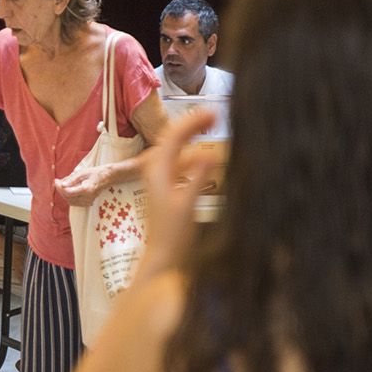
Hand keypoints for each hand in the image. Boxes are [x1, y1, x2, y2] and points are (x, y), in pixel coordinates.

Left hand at [52, 164, 113, 207]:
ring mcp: (88, 202)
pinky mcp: (88, 203)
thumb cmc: (95, 173)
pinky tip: (68, 189)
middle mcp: (87, 198)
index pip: (68, 192)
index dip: (60, 188)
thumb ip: (72, 179)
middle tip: (57, 182)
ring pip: (70, 201)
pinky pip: (74, 202)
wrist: (107, 177)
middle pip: (68, 198)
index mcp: (86, 190)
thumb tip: (62, 185)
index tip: (55, 181)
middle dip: (60, 190)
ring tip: (62, 185)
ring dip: (64, 194)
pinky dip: (69, 197)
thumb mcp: (83, 172)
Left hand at [138, 108, 220, 275]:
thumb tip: (211, 154)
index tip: (214, 113)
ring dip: (193, 138)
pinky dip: (193, 155)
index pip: (174, 135)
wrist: (164, 258)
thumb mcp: (188, 205)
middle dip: (193, 124)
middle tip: (216, 116)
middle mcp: (155, 171)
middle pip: (173, 137)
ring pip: (176, 149)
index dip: (193, 121)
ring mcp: (160, 179)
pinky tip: (208, 158)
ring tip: (213, 129)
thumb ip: (199, 178)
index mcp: (157, 171)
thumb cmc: (174, 236)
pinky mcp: (167, 188)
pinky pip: (179, 163)